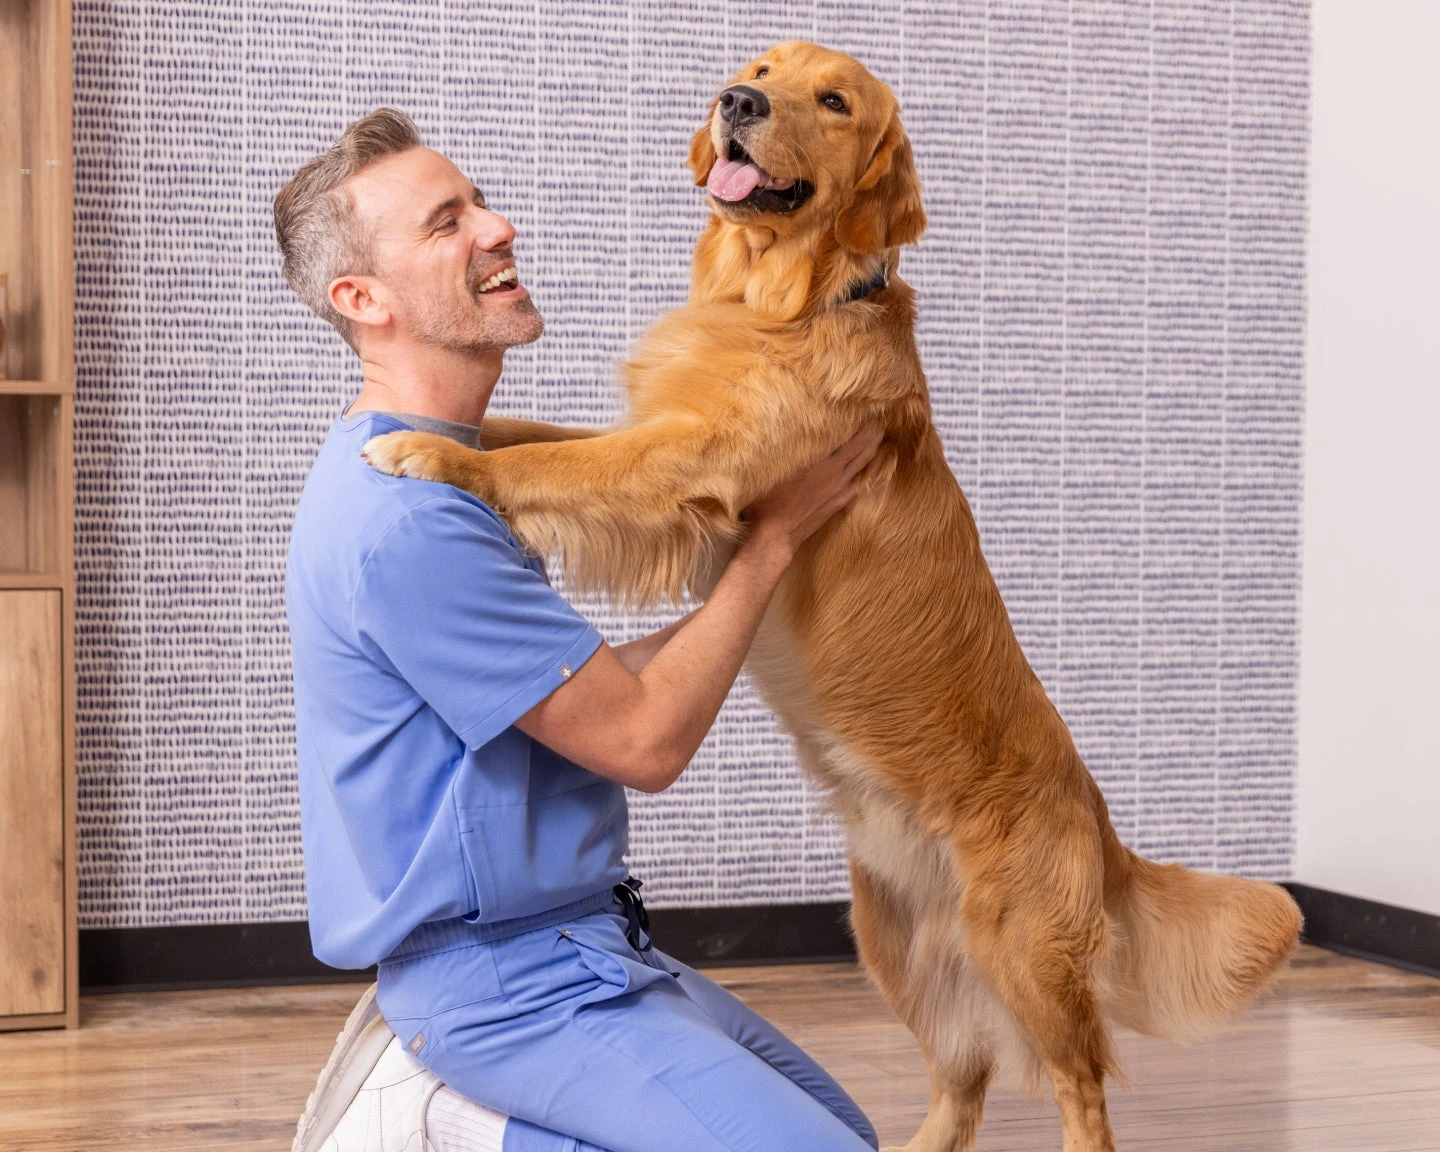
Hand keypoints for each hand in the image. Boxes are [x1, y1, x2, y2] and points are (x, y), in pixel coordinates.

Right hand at [741, 422, 884, 560]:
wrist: (775, 535)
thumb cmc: (766, 500)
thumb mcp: (771, 467)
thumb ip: (785, 446)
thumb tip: (786, 422)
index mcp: (819, 461)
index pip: (849, 434)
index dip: (862, 420)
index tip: (866, 406)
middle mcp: (835, 472)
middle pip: (865, 446)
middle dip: (874, 430)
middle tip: (880, 415)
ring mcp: (841, 488)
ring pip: (866, 462)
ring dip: (874, 446)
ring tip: (879, 434)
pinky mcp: (840, 501)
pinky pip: (861, 479)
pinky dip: (868, 467)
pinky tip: (869, 463)